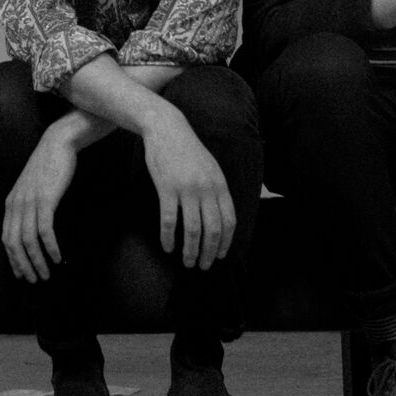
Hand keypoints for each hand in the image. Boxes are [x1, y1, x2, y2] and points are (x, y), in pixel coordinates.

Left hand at [1, 126, 82, 282]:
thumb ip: (28, 206)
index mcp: (11, 203)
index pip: (6, 238)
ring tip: (47, 274)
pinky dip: (50, 247)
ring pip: (28, 241)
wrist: (58, 143)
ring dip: (37, 261)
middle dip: (23, 266)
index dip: (13, 259)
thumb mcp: (31, 188)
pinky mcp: (45, 199)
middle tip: (35, 280)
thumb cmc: (48, 166)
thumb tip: (32, 228)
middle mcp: (16, 204)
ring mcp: (30, 201)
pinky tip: (57, 257)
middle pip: (14, 244)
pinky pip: (44, 230)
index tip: (22, 275)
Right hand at [139, 106, 235, 269]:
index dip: (226, 242)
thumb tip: (221, 218)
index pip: (229, 221)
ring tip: (187, 262)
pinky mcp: (166, 189)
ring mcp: (186, 189)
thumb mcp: (211, 168)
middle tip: (203, 266)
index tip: (219, 256)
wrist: (167, 129)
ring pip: (192, 229)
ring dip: (190, 250)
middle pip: (212, 229)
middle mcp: (206, 189)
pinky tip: (168, 247)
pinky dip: (169, 238)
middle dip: (208, 252)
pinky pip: (169, 220)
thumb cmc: (189, 151)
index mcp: (220, 185)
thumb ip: (217, 191)